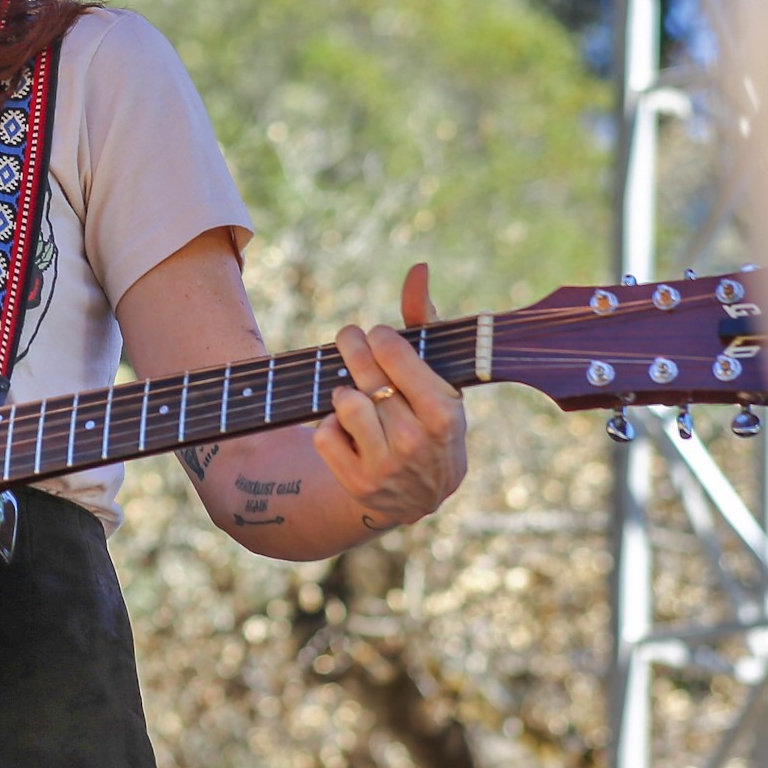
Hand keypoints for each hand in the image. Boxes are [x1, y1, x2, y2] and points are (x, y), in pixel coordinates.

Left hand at [312, 262, 467, 534]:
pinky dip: (329, 427)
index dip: (378, 338)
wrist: (417, 499)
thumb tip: (417, 268)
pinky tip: (347, 430)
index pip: (394, 353)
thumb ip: (426, 323)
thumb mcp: (440, 379)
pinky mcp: (356, 483)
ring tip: (354, 393)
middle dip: (351, 347)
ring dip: (342, 392)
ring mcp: (386, 466)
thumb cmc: (429, 420)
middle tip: (349, 339)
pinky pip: (324, 435)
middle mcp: (416, 441)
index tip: (376, 337)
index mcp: (444, 414)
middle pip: (365, 373)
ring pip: (344, 401)